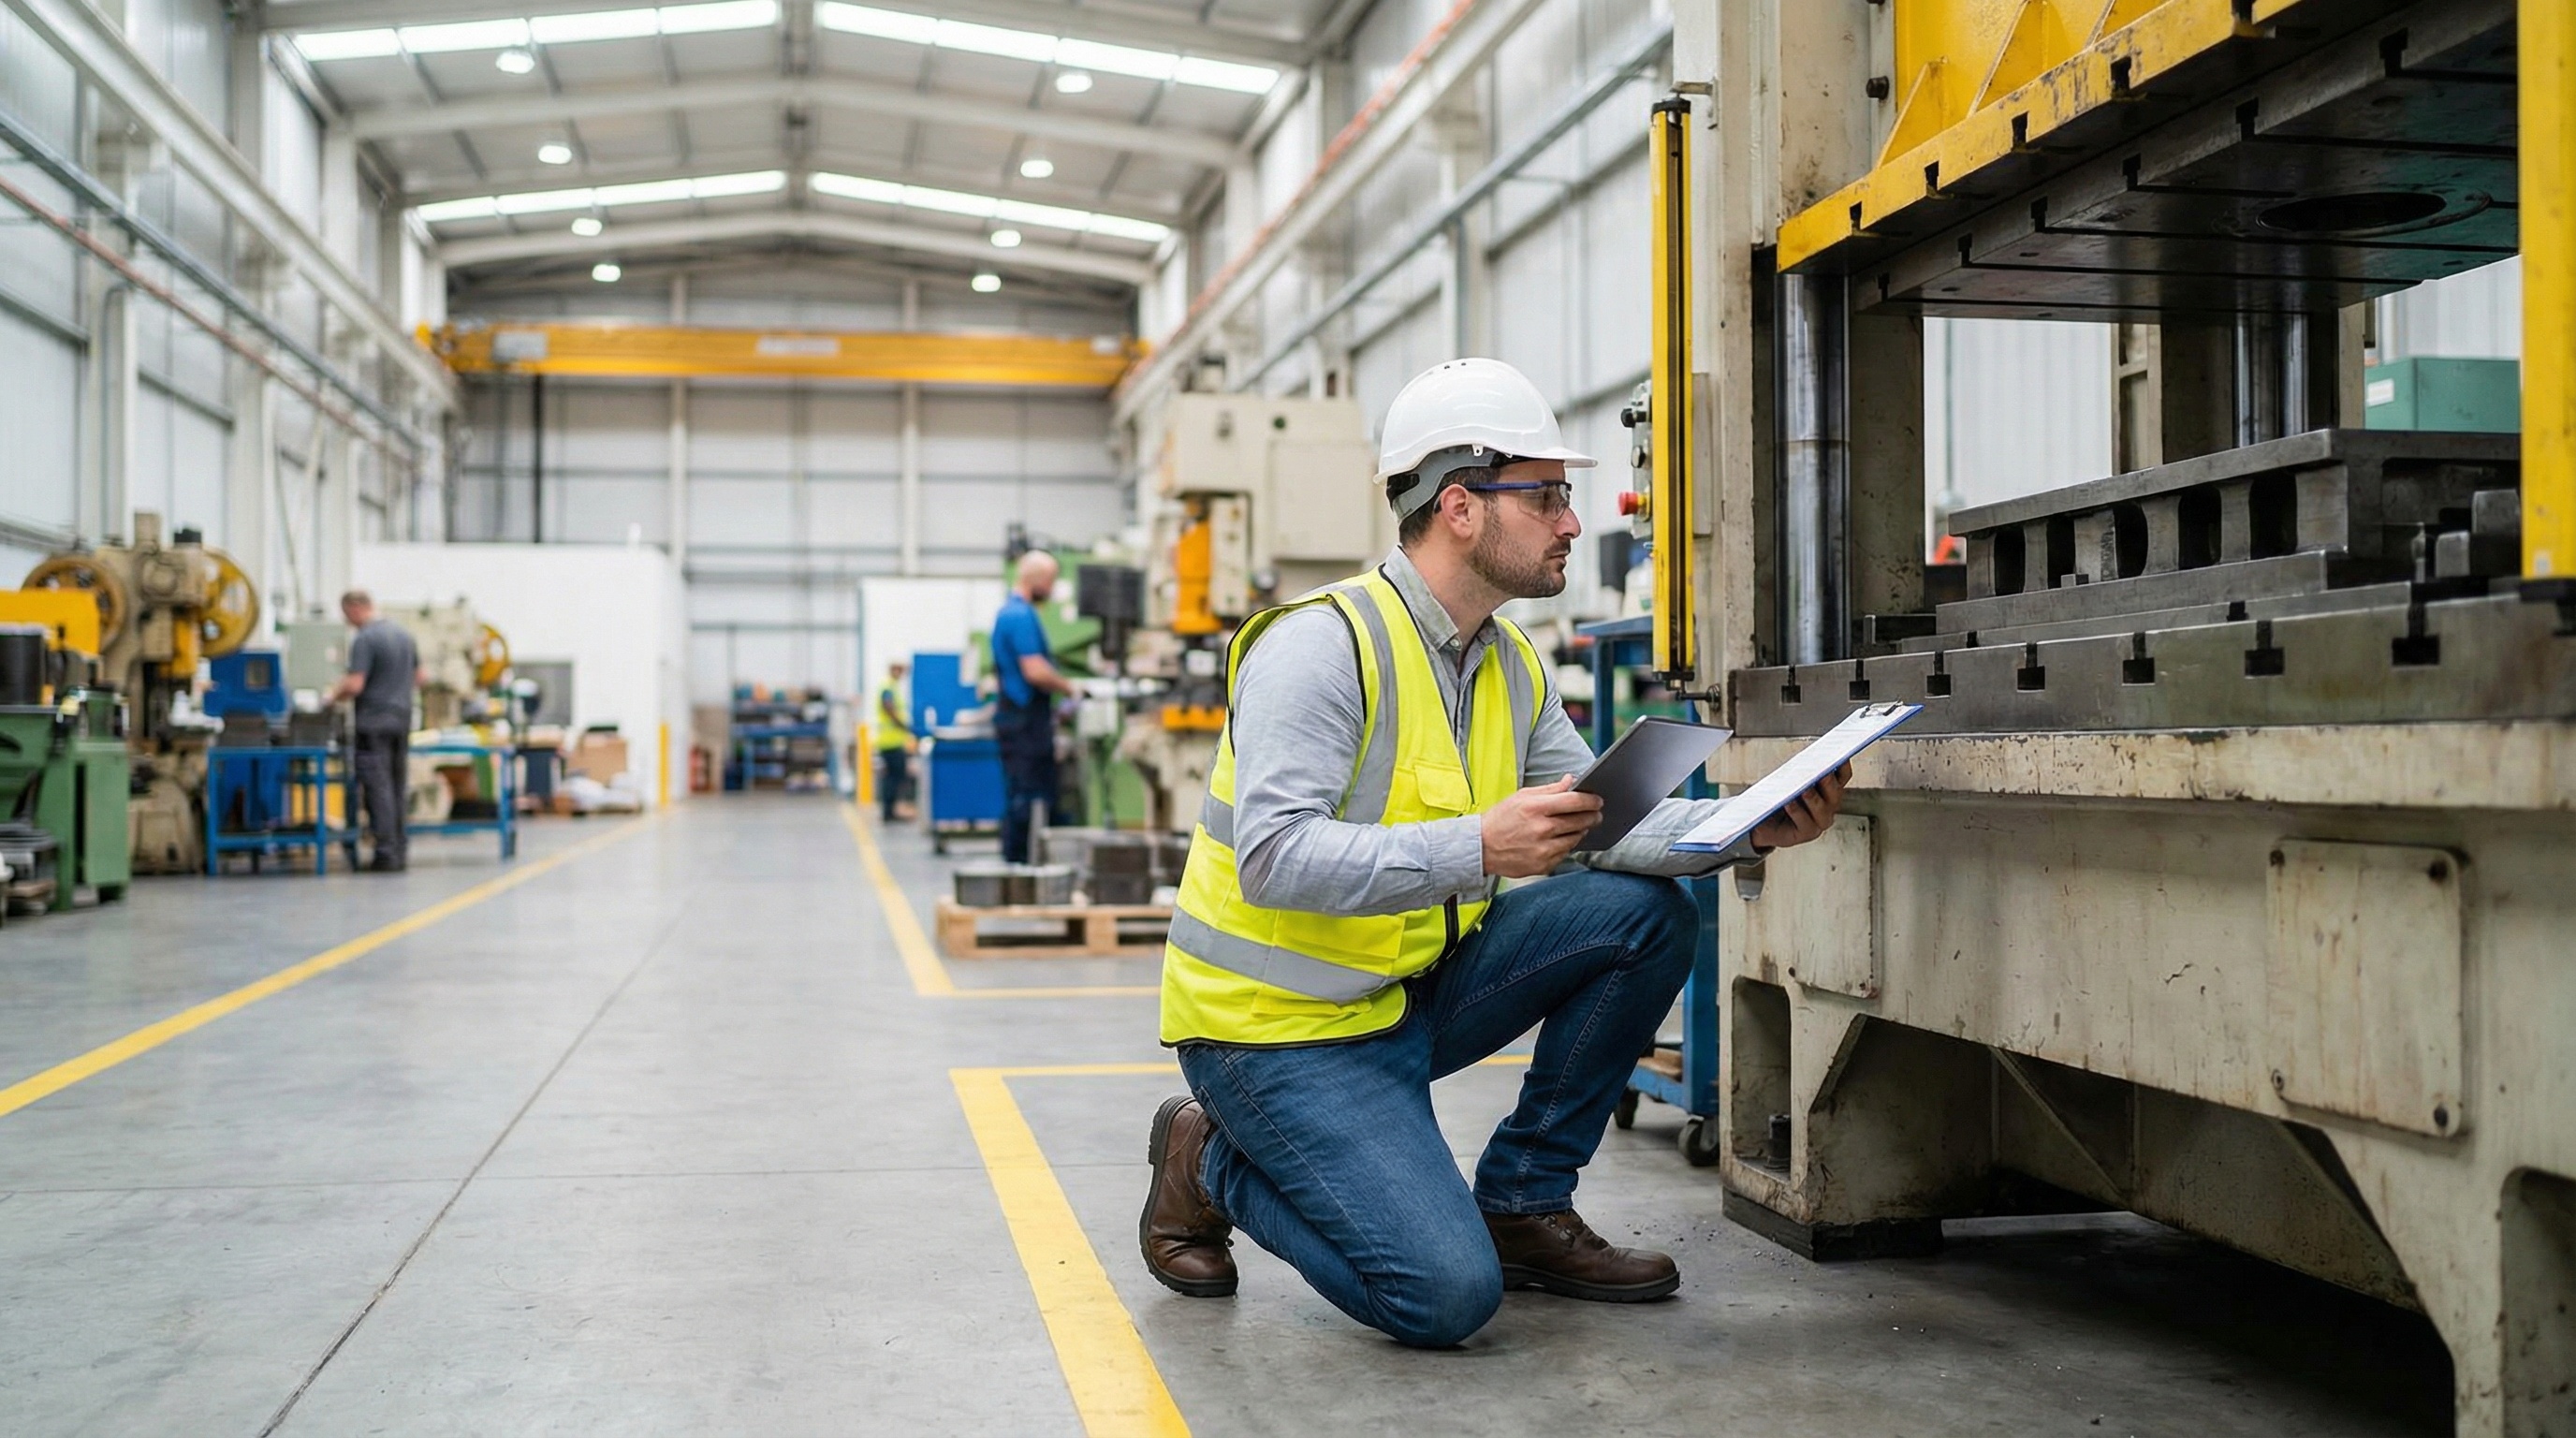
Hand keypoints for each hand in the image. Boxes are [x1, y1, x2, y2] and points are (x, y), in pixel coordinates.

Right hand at [1480, 775, 1604, 877]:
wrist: (1481, 847)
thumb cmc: (1501, 819)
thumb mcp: (1522, 797)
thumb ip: (1550, 789)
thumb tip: (1571, 780)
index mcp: (1536, 808)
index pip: (1575, 801)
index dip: (1591, 800)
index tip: (1598, 800)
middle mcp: (1541, 829)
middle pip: (1581, 821)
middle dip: (1592, 816)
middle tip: (1595, 813)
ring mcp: (1543, 850)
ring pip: (1576, 838)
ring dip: (1580, 831)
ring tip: (1575, 825)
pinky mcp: (1543, 865)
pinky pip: (1565, 854)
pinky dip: (1566, 846)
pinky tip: (1558, 840)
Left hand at [1750, 763, 1851, 851]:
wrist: (1765, 822)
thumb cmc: (1779, 797)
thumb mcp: (1790, 780)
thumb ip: (1801, 770)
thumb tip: (1805, 758)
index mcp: (1829, 790)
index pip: (1842, 775)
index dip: (1843, 765)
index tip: (1837, 753)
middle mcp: (1829, 806)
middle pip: (1835, 793)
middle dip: (1828, 782)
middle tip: (1821, 771)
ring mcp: (1819, 822)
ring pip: (1821, 809)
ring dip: (1813, 798)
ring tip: (1804, 789)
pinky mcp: (1806, 833)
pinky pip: (1804, 822)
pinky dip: (1796, 811)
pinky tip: (1788, 802)